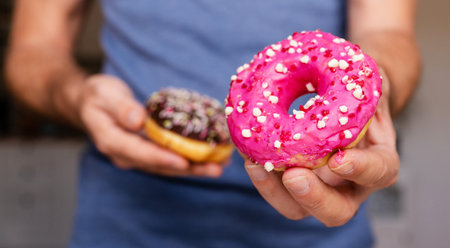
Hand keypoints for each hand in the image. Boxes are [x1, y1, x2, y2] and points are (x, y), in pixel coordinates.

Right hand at [78, 74, 223, 176]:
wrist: (91, 104)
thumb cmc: (98, 96)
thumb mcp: (105, 95)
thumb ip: (121, 107)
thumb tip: (138, 119)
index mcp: (111, 141)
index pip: (139, 153)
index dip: (162, 158)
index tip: (184, 162)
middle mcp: (124, 154)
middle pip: (158, 165)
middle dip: (188, 168)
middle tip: (215, 168)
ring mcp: (136, 156)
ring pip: (166, 166)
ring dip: (193, 168)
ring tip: (220, 166)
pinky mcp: (146, 152)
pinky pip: (168, 158)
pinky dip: (189, 159)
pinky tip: (210, 158)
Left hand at [244, 74, 397, 226]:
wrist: (341, 96)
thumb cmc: (355, 87)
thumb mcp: (364, 79)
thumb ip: (358, 80)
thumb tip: (339, 66)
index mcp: (377, 159)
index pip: (380, 173)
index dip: (362, 170)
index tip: (340, 159)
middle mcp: (349, 183)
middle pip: (337, 211)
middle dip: (313, 197)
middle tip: (293, 176)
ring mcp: (319, 186)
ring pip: (298, 208)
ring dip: (274, 190)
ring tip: (255, 163)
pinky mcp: (293, 181)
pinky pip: (275, 188)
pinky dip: (260, 174)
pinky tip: (247, 154)